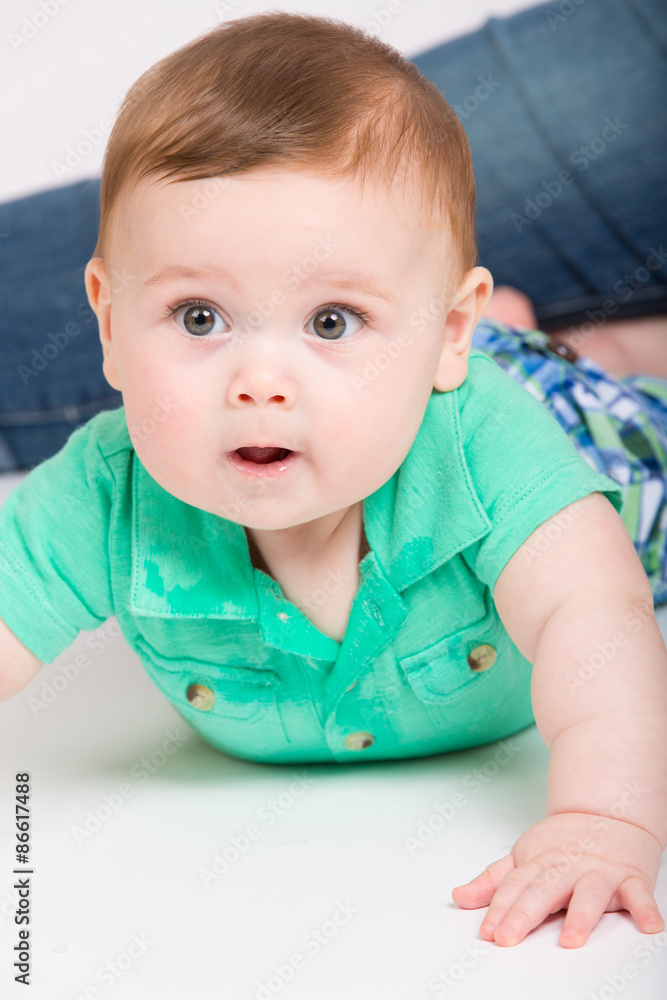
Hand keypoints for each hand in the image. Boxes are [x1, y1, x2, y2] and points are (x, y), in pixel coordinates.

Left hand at [451, 812, 663, 946]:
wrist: (607, 811)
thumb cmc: (562, 843)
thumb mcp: (523, 858)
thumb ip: (493, 882)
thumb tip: (459, 898)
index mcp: (539, 866)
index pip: (515, 888)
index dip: (499, 909)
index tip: (488, 931)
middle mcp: (567, 869)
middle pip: (543, 892)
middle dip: (524, 914)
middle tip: (508, 936)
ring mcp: (598, 872)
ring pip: (589, 894)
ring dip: (581, 916)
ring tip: (571, 939)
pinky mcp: (630, 876)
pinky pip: (640, 894)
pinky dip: (647, 909)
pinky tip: (650, 926)